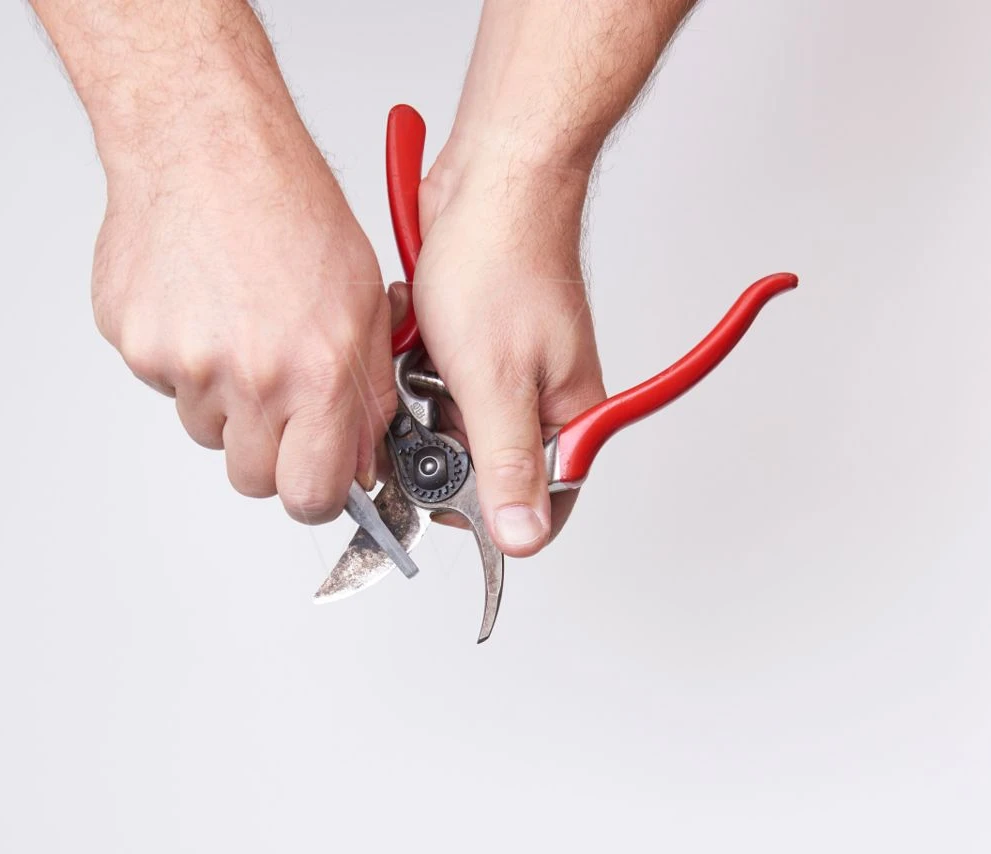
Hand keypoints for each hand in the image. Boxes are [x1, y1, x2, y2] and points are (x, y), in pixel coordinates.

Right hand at [92, 139, 395, 522]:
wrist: (205, 146)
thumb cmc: (289, 206)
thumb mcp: (364, 301)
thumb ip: (364, 394)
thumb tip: (359, 461)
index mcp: (316, 371)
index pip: (313, 494)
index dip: (318, 493)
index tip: (318, 480)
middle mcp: (248, 376)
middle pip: (252, 479)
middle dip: (271, 455)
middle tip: (280, 401)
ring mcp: (183, 364)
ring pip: (206, 431)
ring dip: (226, 401)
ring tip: (241, 327)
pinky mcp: (135, 344)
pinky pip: (166, 385)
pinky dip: (185, 359)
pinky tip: (204, 305)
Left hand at [412, 156, 606, 555]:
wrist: (493, 178)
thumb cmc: (504, 259)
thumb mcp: (494, 379)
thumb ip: (506, 464)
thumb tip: (524, 537)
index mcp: (570, 418)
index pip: (536, 504)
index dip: (481, 507)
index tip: (431, 489)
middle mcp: (548, 402)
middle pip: (486, 467)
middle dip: (440, 438)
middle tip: (424, 397)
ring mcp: (514, 373)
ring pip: (455, 424)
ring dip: (425, 394)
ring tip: (425, 350)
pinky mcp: (483, 348)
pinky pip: (441, 383)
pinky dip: (421, 365)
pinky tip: (420, 330)